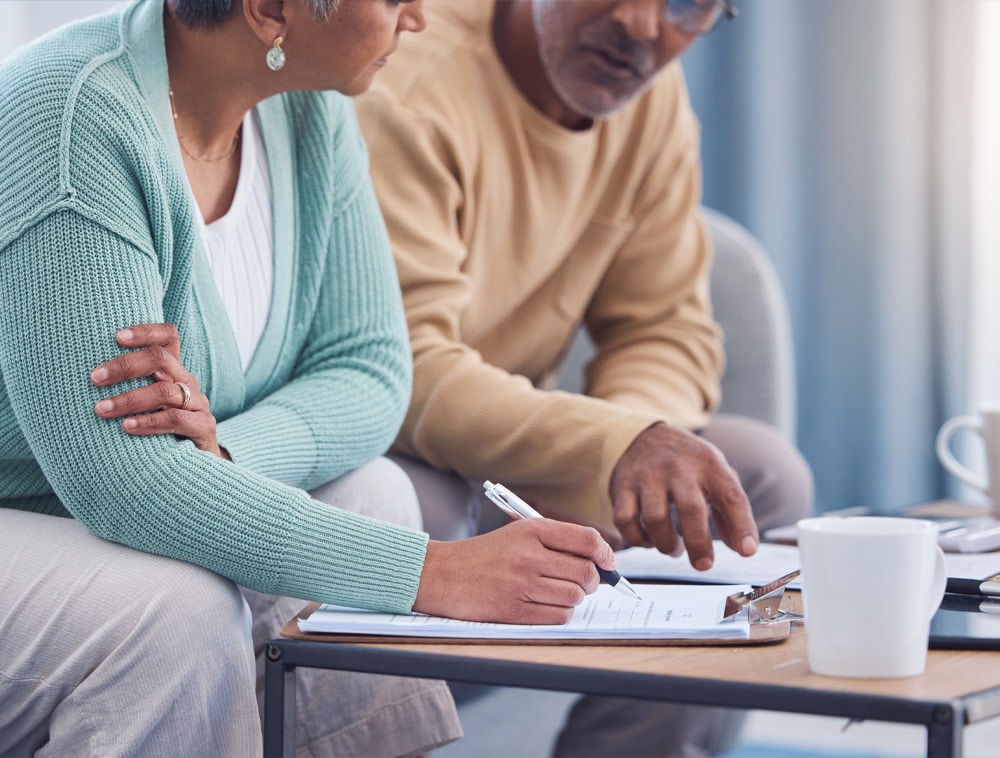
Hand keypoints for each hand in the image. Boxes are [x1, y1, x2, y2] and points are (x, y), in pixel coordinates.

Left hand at [91, 324, 228, 459]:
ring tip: (101, 410)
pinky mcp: (204, 426)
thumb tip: (79, 378)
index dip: (145, 331)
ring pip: (165, 391)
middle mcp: (187, 381)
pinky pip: (176, 418)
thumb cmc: (159, 429)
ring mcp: (198, 403)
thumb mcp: (145, 403)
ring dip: (130, 399)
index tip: (116, 337)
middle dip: (125, 366)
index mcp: (173, 370)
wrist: (197, 463)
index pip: (167, 336)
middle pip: (161, 359)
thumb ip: (126, 387)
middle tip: (95, 378)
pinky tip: (127, 427)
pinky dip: (149, 422)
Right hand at [413, 519, 614, 623]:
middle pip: (586, 572)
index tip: (608, 562)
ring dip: (573, 598)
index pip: (587, 539)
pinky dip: (559, 614)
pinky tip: (545, 605)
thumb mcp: (518, 534)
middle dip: (591, 580)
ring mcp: (522, 584)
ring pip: (575, 596)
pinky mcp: (514, 611)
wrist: (441, 574)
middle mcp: (529, 555)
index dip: (605, 553)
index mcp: (532, 530)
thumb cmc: (484, 555)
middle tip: (583, 582)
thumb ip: (556, 542)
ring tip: (556, 592)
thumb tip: (600, 561)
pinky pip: (558, 616)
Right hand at [609, 422, 757, 569]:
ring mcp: (647, 475)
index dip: (742, 525)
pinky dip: (637, 539)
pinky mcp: (622, 485)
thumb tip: (742, 549)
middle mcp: (678, 467)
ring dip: (667, 544)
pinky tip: (648, 540)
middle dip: (699, 544)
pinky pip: (626, 520)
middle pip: (691, 509)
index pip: (731, 496)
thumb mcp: (714, 474)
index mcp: (708, 464)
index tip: (747, 551)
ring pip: (655, 519)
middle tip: (703, 564)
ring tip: (675, 548)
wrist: (642, 434)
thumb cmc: (686, 463)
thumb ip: (730, 510)